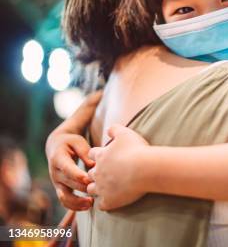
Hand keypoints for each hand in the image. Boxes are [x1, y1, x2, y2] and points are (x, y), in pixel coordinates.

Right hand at [46, 90, 100, 210]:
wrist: (57, 146)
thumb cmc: (72, 135)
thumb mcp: (77, 126)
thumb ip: (88, 113)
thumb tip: (100, 93)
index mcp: (59, 155)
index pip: (66, 165)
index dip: (78, 170)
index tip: (90, 174)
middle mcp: (56, 170)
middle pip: (67, 182)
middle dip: (82, 185)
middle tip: (97, 188)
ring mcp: (58, 181)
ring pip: (65, 194)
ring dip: (77, 200)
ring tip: (93, 202)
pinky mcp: (62, 189)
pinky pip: (66, 201)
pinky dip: (76, 205)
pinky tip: (90, 205)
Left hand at [87, 125, 148, 210]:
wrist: (145, 169)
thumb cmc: (136, 150)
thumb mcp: (126, 133)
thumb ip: (115, 129)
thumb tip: (109, 129)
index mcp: (101, 156)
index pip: (93, 155)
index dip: (99, 155)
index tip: (108, 156)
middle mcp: (98, 172)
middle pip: (90, 173)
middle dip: (96, 173)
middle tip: (108, 172)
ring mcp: (102, 188)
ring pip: (92, 189)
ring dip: (97, 188)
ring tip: (108, 188)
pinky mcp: (109, 201)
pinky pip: (102, 205)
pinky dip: (106, 203)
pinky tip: (114, 200)